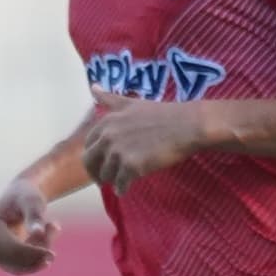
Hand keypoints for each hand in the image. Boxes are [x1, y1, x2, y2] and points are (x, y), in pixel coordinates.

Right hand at [0, 178, 58, 274]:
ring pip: (17, 267)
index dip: (32, 254)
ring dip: (38, 255)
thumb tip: (37, 233)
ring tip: (51, 229)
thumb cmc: (26, 196)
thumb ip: (35, 216)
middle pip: (13, 259)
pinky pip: (18, 269)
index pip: (10, 248)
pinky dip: (35, 260)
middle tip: (55, 229)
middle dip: (37, 253)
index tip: (52, 254)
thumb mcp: (32, 202)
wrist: (18, 196)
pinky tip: (46, 241)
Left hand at [82, 88, 207, 193]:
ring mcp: (119, 152)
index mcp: (106, 122)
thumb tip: (92, 86)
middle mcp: (108, 136)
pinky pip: (120, 184)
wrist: (188, 126)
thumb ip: (109, 99)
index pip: (88, 144)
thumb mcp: (132, 103)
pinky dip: (121, 189)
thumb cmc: (163, 114)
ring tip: (120, 182)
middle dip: (96, 171)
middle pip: (89, 162)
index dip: (93, 155)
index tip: (100, 161)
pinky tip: (125, 189)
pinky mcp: (131, 166)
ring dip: (111, 180)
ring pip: (105, 175)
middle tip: (104, 178)